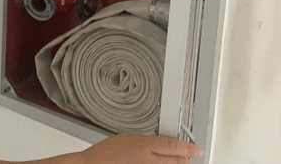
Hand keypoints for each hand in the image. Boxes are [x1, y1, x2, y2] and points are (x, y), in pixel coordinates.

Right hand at [80, 134, 202, 163]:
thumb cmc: (104, 154)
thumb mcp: (126, 139)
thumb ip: (145, 142)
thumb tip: (159, 143)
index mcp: (143, 145)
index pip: (173, 145)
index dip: (188, 147)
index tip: (196, 149)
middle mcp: (148, 160)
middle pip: (177, 160)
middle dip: (185, 158)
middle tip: (188, 156)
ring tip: (177, 162)